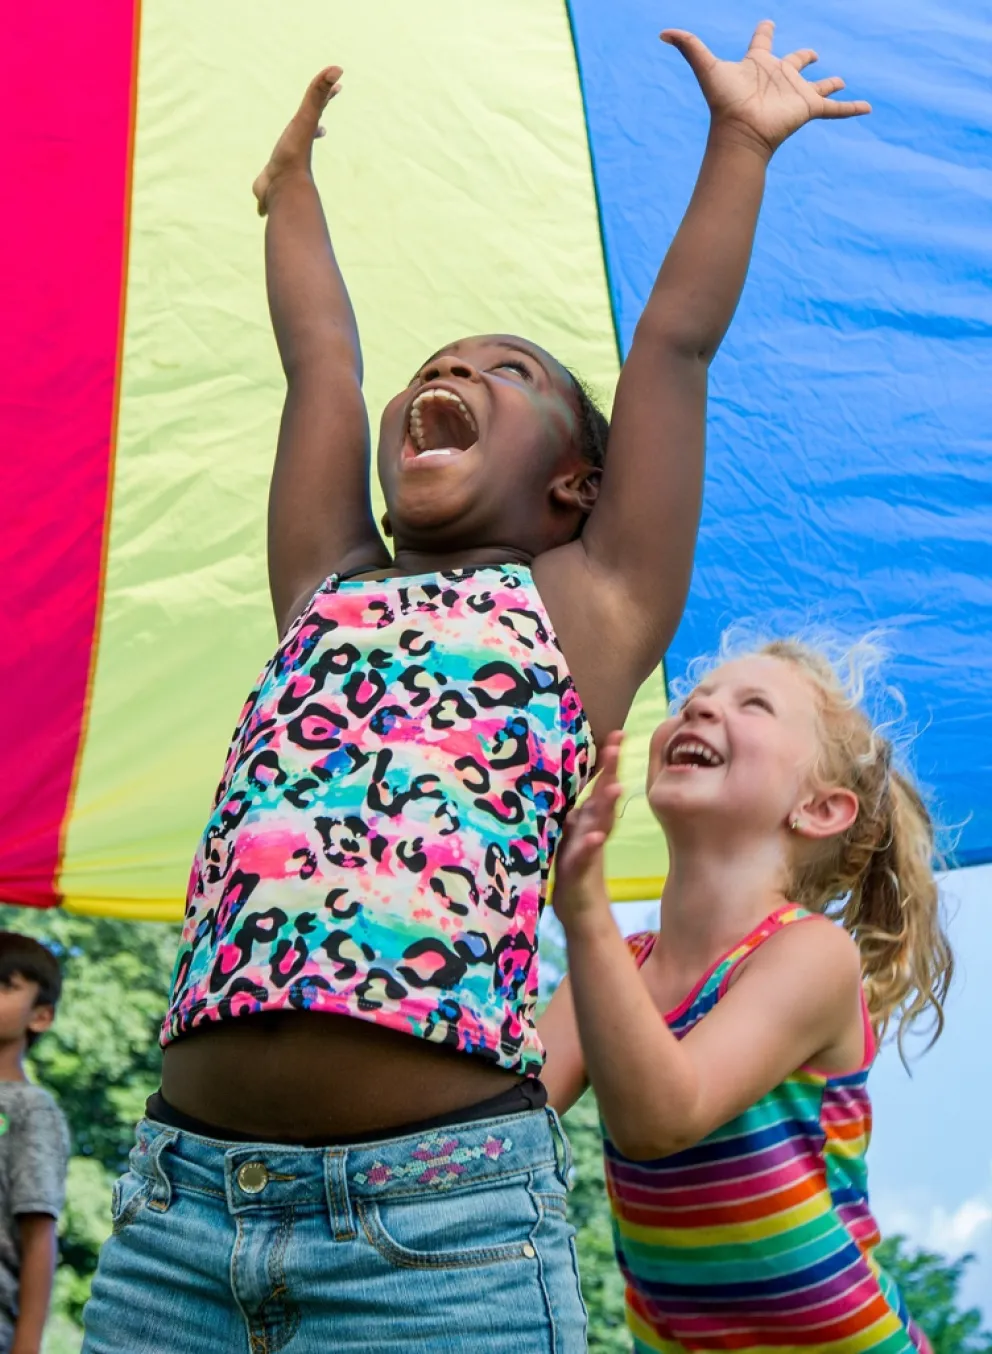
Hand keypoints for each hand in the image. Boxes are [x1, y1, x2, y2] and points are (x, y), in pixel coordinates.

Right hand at [253, 66, 342, 216]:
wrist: (284, 191)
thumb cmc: (294, 154)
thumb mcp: (308, 118)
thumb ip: (319, 93)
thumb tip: (339, 69)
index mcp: (302, 140)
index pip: (315, 116)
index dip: (322, 105)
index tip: (331, 100)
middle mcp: (293, 157)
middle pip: (301, 143)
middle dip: (308, 134)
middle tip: (318, 130)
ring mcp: (280, 175)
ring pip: (280, 172)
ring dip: (281, 172)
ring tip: (281, 176)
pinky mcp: (267, 190)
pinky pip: (263, 196)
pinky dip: (262, 202)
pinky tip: (262, 209)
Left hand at [552, 733, 623, 927]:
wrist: (581, 913)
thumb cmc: (575, 872)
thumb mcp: (571, 836)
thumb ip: (576, 814)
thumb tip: (574, 788)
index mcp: (588, 821)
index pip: (599, 786)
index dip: (607, 762)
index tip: (616, 734)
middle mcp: (592, 831)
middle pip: (603, 797)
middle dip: (610, 771)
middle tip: (617, 744)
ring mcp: (588, 851)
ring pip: (600, 823)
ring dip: (608, 805)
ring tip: (616, 786)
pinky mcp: (581, 872)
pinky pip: (586, 856)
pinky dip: (590, 846)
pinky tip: (596, 836)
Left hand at [662, 20, 870, 156]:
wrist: (740, 132)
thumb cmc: (724, 102)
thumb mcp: (707, 68)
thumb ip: (689, 47)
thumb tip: (663, 33)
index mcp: (759, 64)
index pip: (762, 41)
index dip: (764, 31)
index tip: (767, 22)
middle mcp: (779, 77)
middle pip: (794, 62)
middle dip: (804, 57)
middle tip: (812, 53)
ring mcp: (795, 93)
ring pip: (817, 86)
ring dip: (829, 83)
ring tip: (840, 80)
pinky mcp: (808, 108)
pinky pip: (835, 109)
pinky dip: (851, 108)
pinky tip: (868, 107)